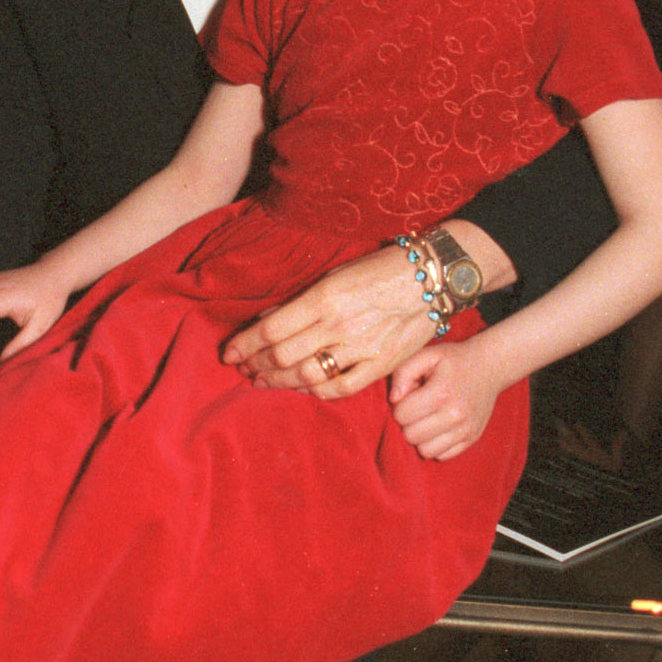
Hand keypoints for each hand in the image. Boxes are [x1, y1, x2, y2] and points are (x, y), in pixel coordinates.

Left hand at [221, 247, 438, 395]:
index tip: (229, 353)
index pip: (270, 330)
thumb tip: (266, 322)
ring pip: (306, 376)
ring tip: (261, 381)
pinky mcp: (381, 365)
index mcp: (324, 297)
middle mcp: (339, 325)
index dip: (243, 345)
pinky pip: (340, 388)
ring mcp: (361, 348)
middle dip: (255, 365)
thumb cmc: (380, 269)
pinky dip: (315, 392)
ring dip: (277, 382)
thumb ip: (301, 301)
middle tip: (243, 368)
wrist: (433, 277)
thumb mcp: (335, 274)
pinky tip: (300, 389)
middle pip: (282, 356)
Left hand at [388, 337, 501, 459]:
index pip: (401, 415)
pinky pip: (442, 456)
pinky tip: (439, 428)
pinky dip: (436, 445)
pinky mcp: (472, 439)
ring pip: (425, 451)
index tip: (411, 395)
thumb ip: (403, 373)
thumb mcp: (426, 355)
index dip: (400, 406)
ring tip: (427, 419)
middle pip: (411, 436)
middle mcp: (455, 415)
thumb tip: (393, 399)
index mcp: (441, 393)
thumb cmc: (453, 361)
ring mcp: (466, 430)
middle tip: (419, 407)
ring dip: (421, 437)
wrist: (490, 367)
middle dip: (408, 422)